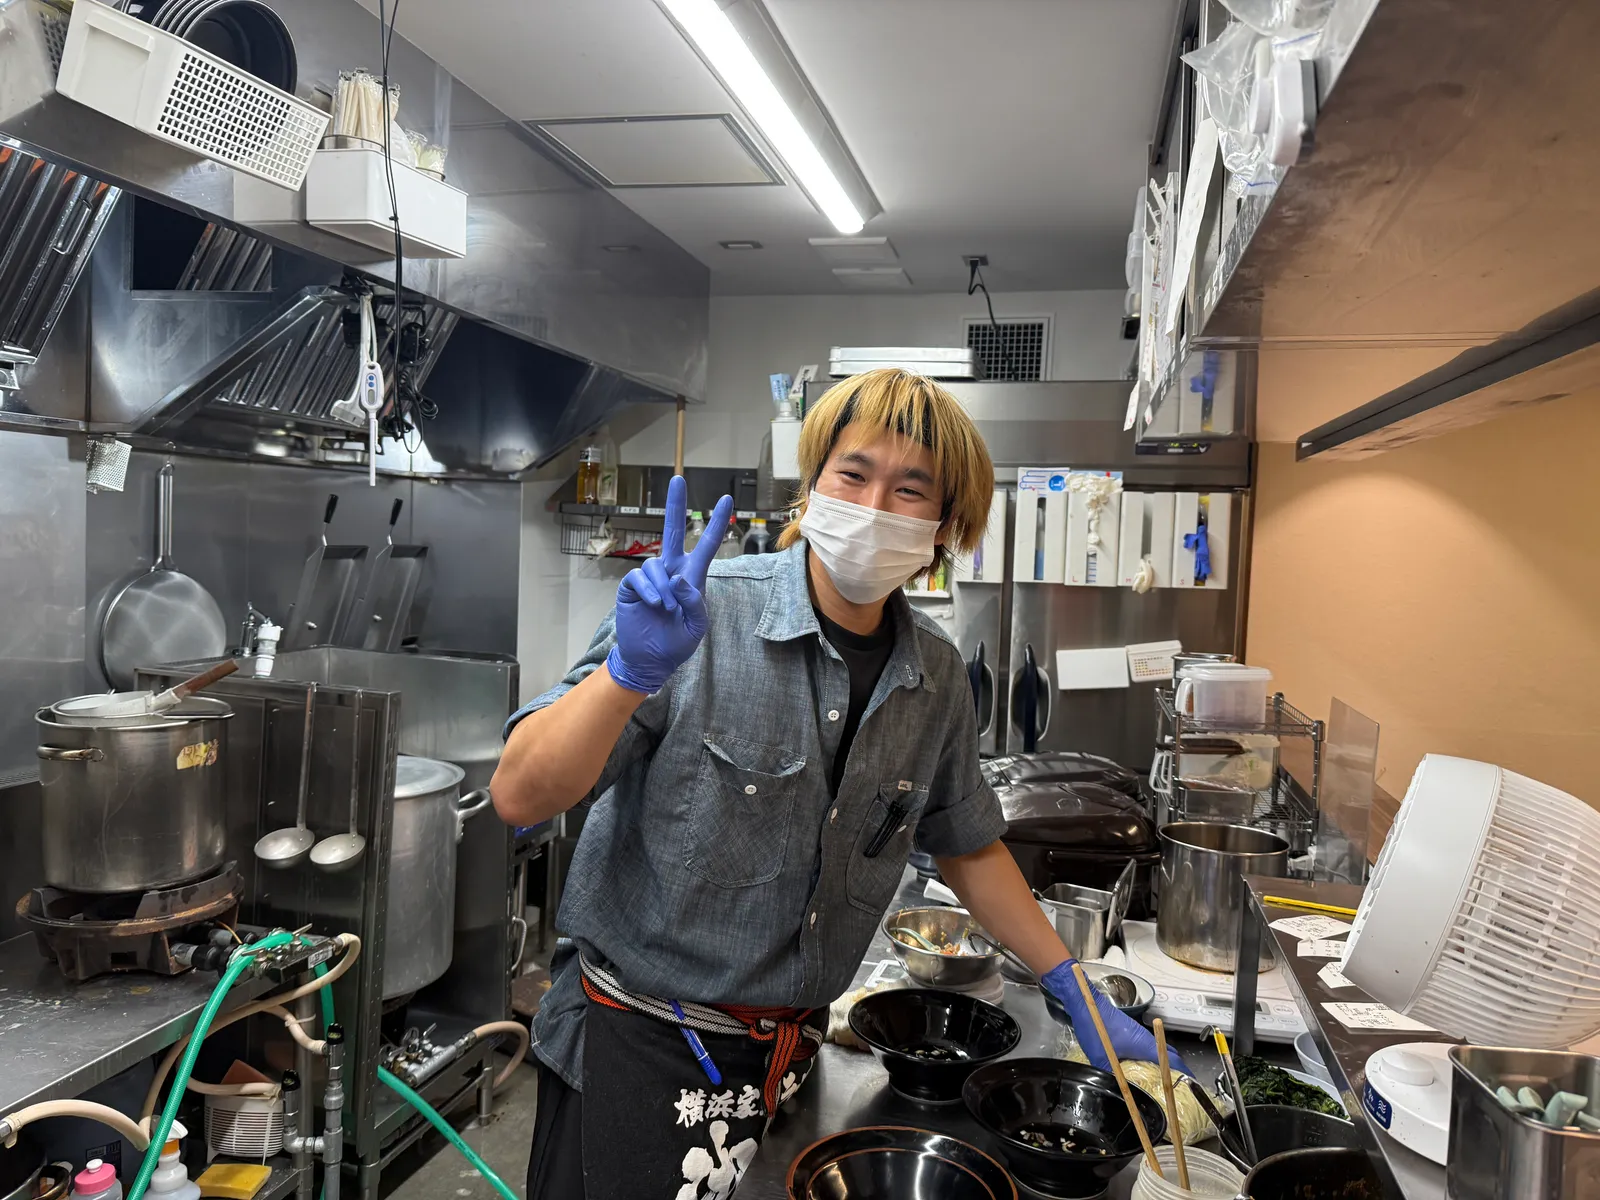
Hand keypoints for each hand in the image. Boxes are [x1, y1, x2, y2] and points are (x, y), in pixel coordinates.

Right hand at [605, 476, 732, 694]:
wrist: (651, 659)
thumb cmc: (677, 641)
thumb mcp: (696, 626)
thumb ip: (693, 602)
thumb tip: (679, 579)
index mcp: (692, 577)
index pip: (705, 545)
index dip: (715, 523)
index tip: (726, 500)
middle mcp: (671, 571)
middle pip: (672, 531)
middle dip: (675, 504)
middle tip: (678, 479)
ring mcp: (651, 577)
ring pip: (656, 565)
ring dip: (664, 589)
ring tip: (667, 610)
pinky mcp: (632, 586)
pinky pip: (640, 578)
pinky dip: (650, 591)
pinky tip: (655, 605)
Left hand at [1042, 959, 1189, 1076]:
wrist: (1086, 1002)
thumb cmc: (1095, 1026)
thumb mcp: (1100, 1056)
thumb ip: (1110, 1074)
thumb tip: (1115, 1089)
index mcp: (1144, 1045)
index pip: (1172, 1060)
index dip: (1184, 1073)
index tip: (1192, 1084)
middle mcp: (1146, 1038)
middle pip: (1169, 1054)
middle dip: (1177, 1069)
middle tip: (1178, 1086)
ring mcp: (1139, 1033)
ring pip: (1158, 1048)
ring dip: (1164, 1062)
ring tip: (1162, 1079)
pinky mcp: (1131, 1030)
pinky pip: (1148, 1045)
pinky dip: (1153, 1055)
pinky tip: (1143, 1066)